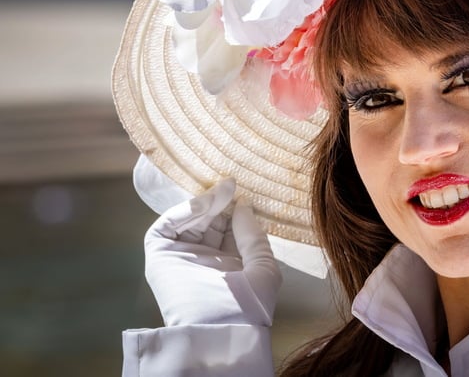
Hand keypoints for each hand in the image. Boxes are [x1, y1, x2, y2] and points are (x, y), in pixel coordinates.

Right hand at [143, 178, 281, 326]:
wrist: (221, 329)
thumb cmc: (249, 303)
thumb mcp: (262, 265)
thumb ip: (253, 235)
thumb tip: (243, 204)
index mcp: (228, 266)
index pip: (229, 229)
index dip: (235, 211)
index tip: (245, 194)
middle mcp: (204, 261)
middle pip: (208, 221)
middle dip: (220, 203)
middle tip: (232, 185)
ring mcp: (181, 259)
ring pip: (187, 221)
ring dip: (204, 204)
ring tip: (221, 193)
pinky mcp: (159, 258)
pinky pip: (164, 228)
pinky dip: (180, 212)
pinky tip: (202, 205)